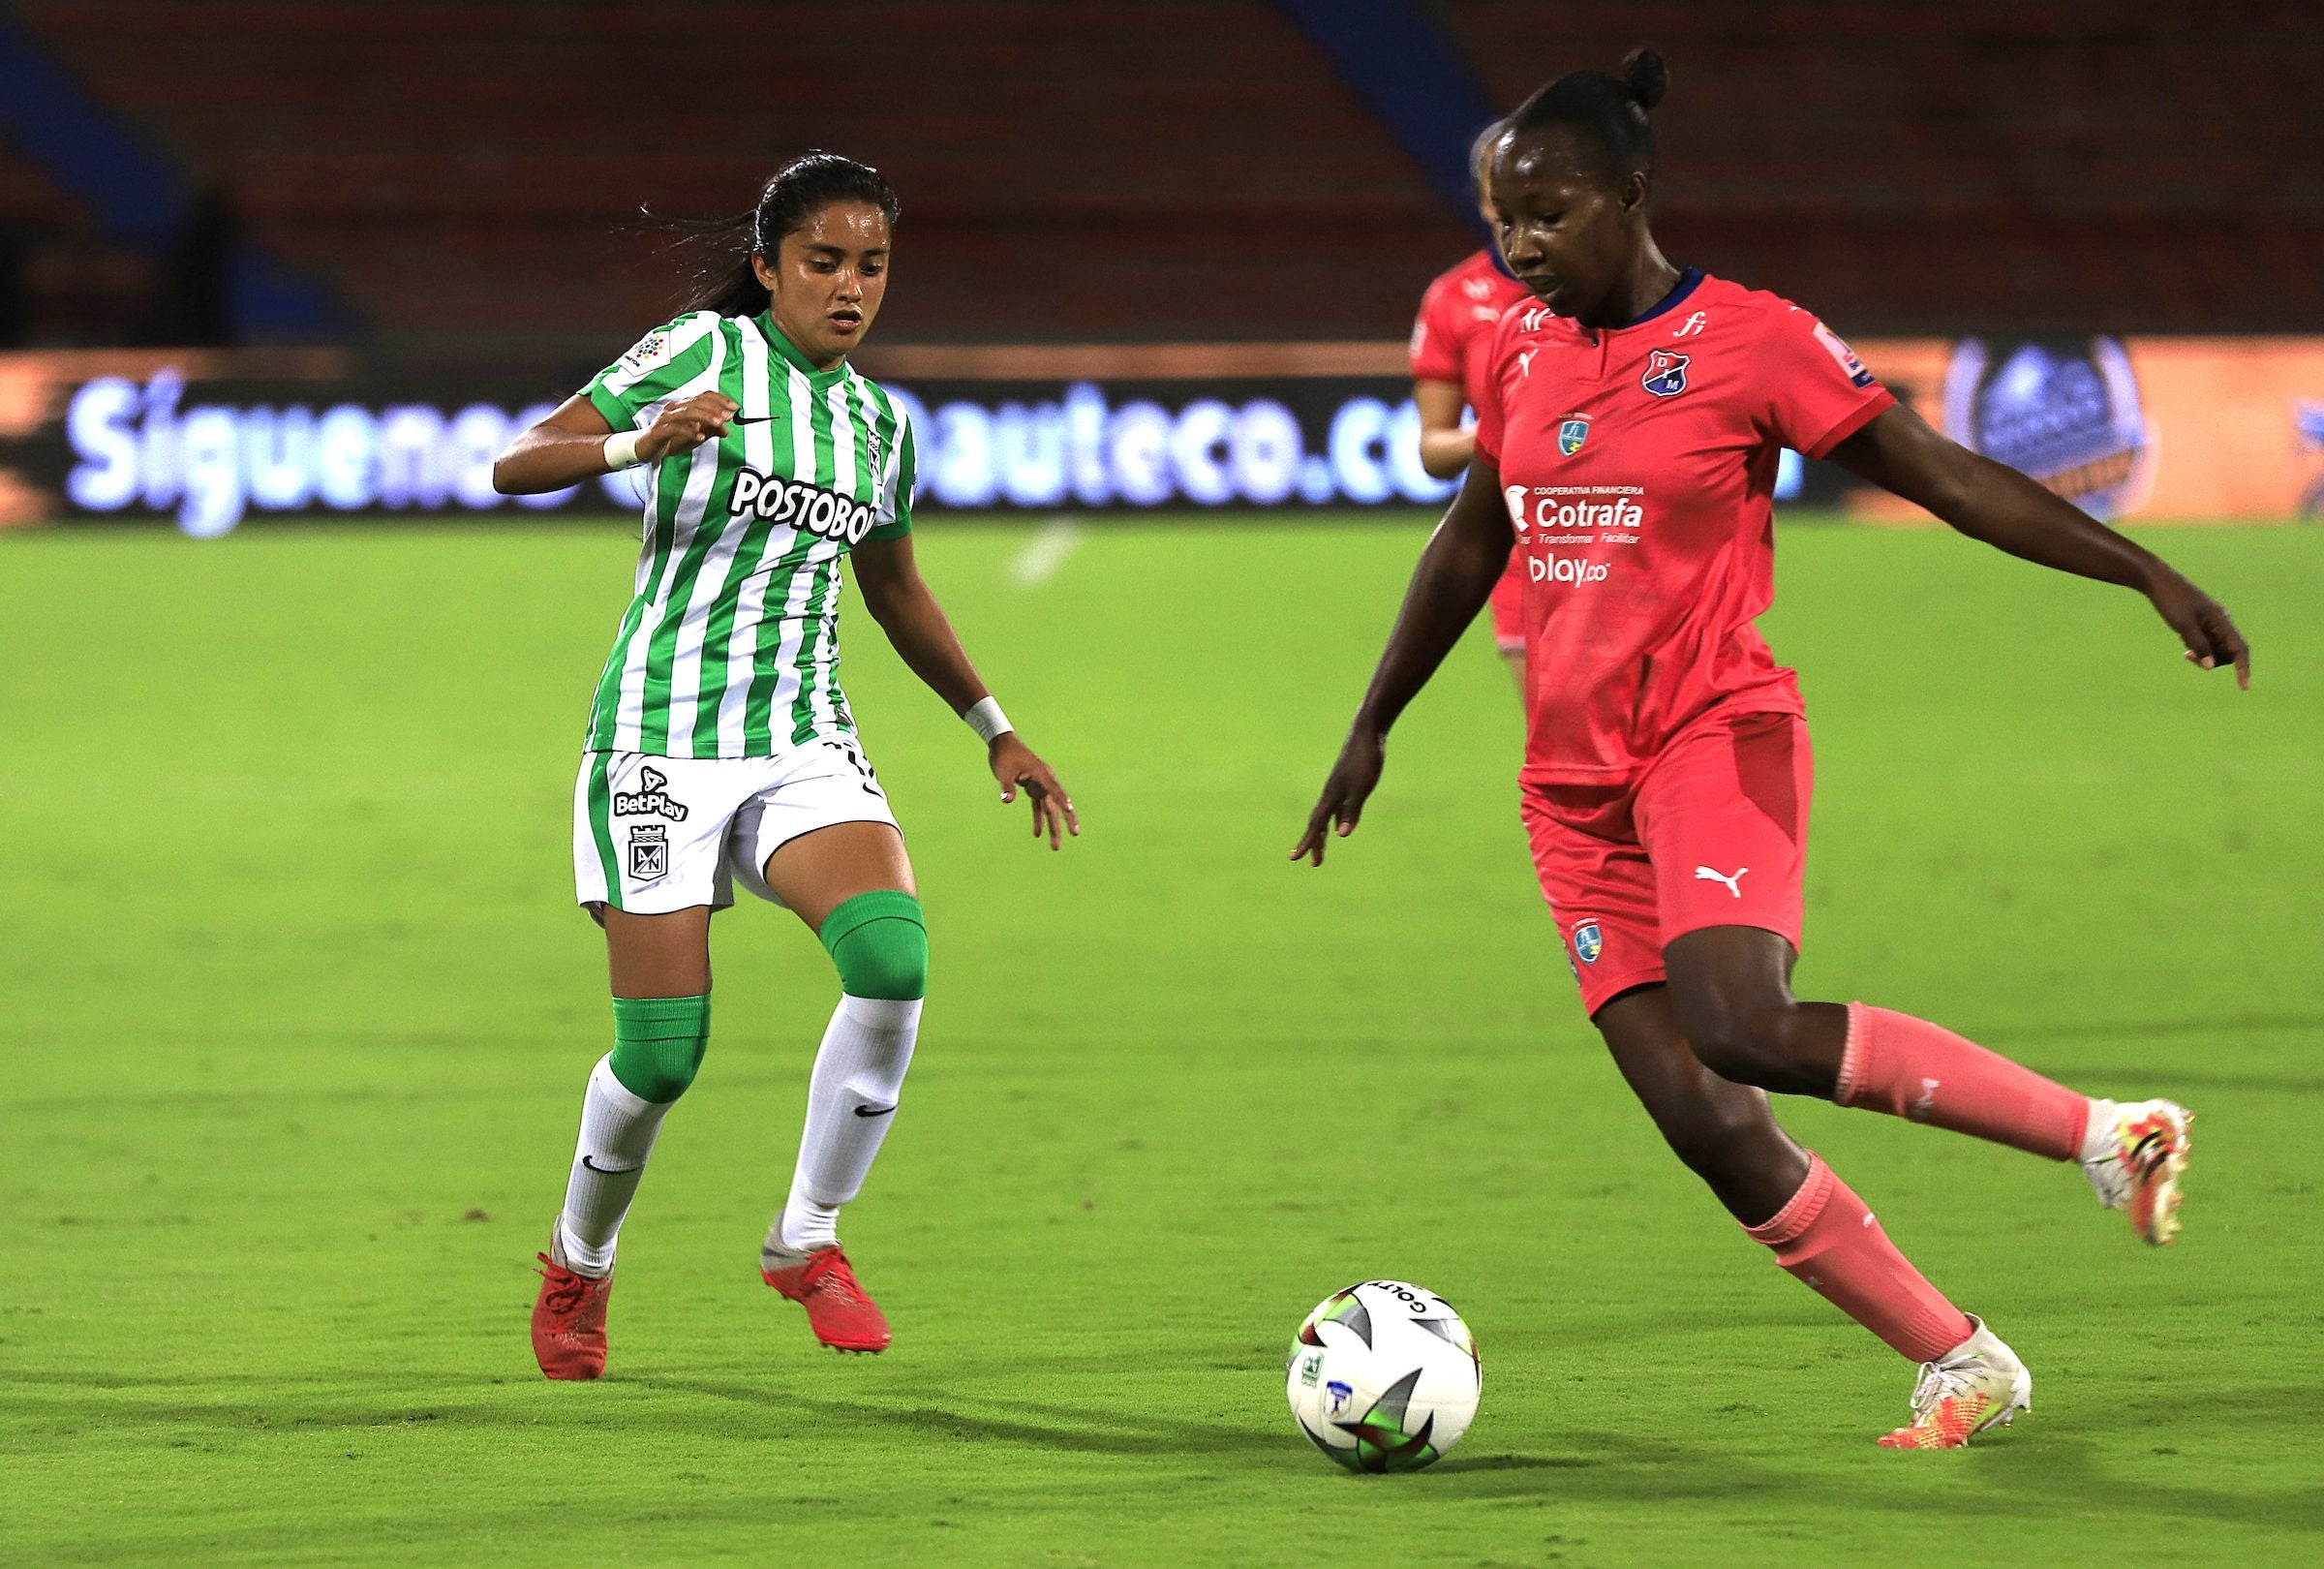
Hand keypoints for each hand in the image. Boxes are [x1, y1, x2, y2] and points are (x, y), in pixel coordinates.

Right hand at [638, 392, 737, 460]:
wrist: (644, 449)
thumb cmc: (669, 440)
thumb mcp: (694, 436)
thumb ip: (709, 431)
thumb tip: (726, 430)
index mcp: (684, 406)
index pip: (703, 396)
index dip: (720, 399)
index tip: (735, 407)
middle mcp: (675, 408)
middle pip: (697, 402)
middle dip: (715, 408)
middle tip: (728, 416)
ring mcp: (666, 418)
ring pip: (687, 412)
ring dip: (705, 416)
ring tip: (719, 423)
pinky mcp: (659, 431)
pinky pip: (675, 428)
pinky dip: (688, 431)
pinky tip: (700, 436)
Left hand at [991, 735, 1077, 849]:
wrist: (1002, 743)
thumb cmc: (1004, 756)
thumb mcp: (1003, 771)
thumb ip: (1007, 787)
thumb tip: (1006, 800)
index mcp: (1041, 774)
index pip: (1055, 790)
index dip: (1063, 801)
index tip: (1070, 812)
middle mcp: (1045, 781)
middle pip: (1057, 803)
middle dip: (1065, 821)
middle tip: (1075, 834)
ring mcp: (1040, 785)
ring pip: (1050, 809)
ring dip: (1052, 826)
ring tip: (1055, 847)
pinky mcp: (1033, 788)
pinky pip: (1038, 806)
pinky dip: (1038, 819)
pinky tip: (1037, 834)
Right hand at [1290, 726, 1384, 865]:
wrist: (1367, 732)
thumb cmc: (1365, 759)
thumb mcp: (1362, 789)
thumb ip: (1352, 812)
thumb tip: (1341, 836)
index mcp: (1332, 797)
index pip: (1316, 825)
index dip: (1307, 843)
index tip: (1295, 859)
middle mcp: (1330, 793)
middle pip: (1318, 823)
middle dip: (1315, 843)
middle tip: (1314, 863)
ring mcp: (1337, 787)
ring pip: (1326, 815)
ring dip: (1323, 832)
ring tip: (1323, 847)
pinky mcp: (1346, 781)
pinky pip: (1336, 807)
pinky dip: (1335, 819)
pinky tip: (1339, 825)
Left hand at [2145, 568, 2250, 688]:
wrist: (2158, 581)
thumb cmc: (2171, 601)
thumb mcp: (2183, 626)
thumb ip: (2199, 645)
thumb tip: (2212, 666)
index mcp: (2222, 620)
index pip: (2240, 649)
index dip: (2243, 668)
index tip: (2244, 687)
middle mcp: (2222, 622)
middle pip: (2228, 652)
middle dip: (2212, 660)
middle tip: (2187, 655)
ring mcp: (2212, 623)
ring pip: (2216, 649)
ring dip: (2203, 655)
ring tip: (2184, 647)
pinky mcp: (2202, 623)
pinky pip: (2206, 643)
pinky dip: (2197, 648)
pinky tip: (2183, 641)